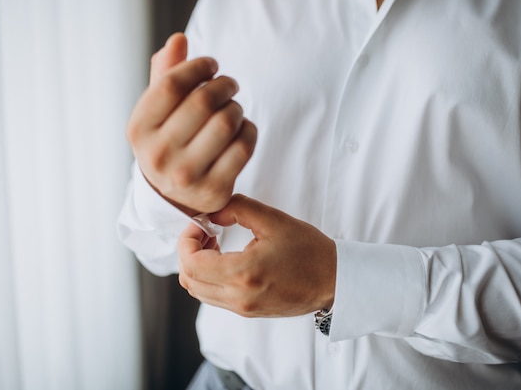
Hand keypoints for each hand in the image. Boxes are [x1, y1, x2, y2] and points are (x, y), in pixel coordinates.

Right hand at [127, 33, 257, 214]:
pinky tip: (242, 128)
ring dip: (236, 107)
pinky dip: (249, 130)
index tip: (211, 64)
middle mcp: (158, 155)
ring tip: (233, 107)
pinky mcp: (214, 189)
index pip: (172, 83)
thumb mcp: (156, 112)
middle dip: (224, 84)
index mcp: (138, 129)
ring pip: (227, 122)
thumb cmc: (168, 141)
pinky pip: (244, 146)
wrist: (172, 197)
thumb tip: (179, 39)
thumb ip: (165, 74)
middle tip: (229, 84)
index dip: (198, 66)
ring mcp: (186, 175)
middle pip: (203, 101)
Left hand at [177, 194, 336, 317]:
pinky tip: (225, 259)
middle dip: (188, 252)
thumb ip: (238, 208)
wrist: (334, 280)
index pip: (191, 263)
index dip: (186, 240)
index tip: (200, 224)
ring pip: (198, 291)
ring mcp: (242, 308)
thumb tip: (211, 212)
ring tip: (214, 244)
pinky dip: (209, 277)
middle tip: (204, 231)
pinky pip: (213, 297)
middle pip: (189, 280)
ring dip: (197, 266)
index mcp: (244, 273)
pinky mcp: (247, 312)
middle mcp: (239, 297)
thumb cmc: (309, 250)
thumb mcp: (273, 220)